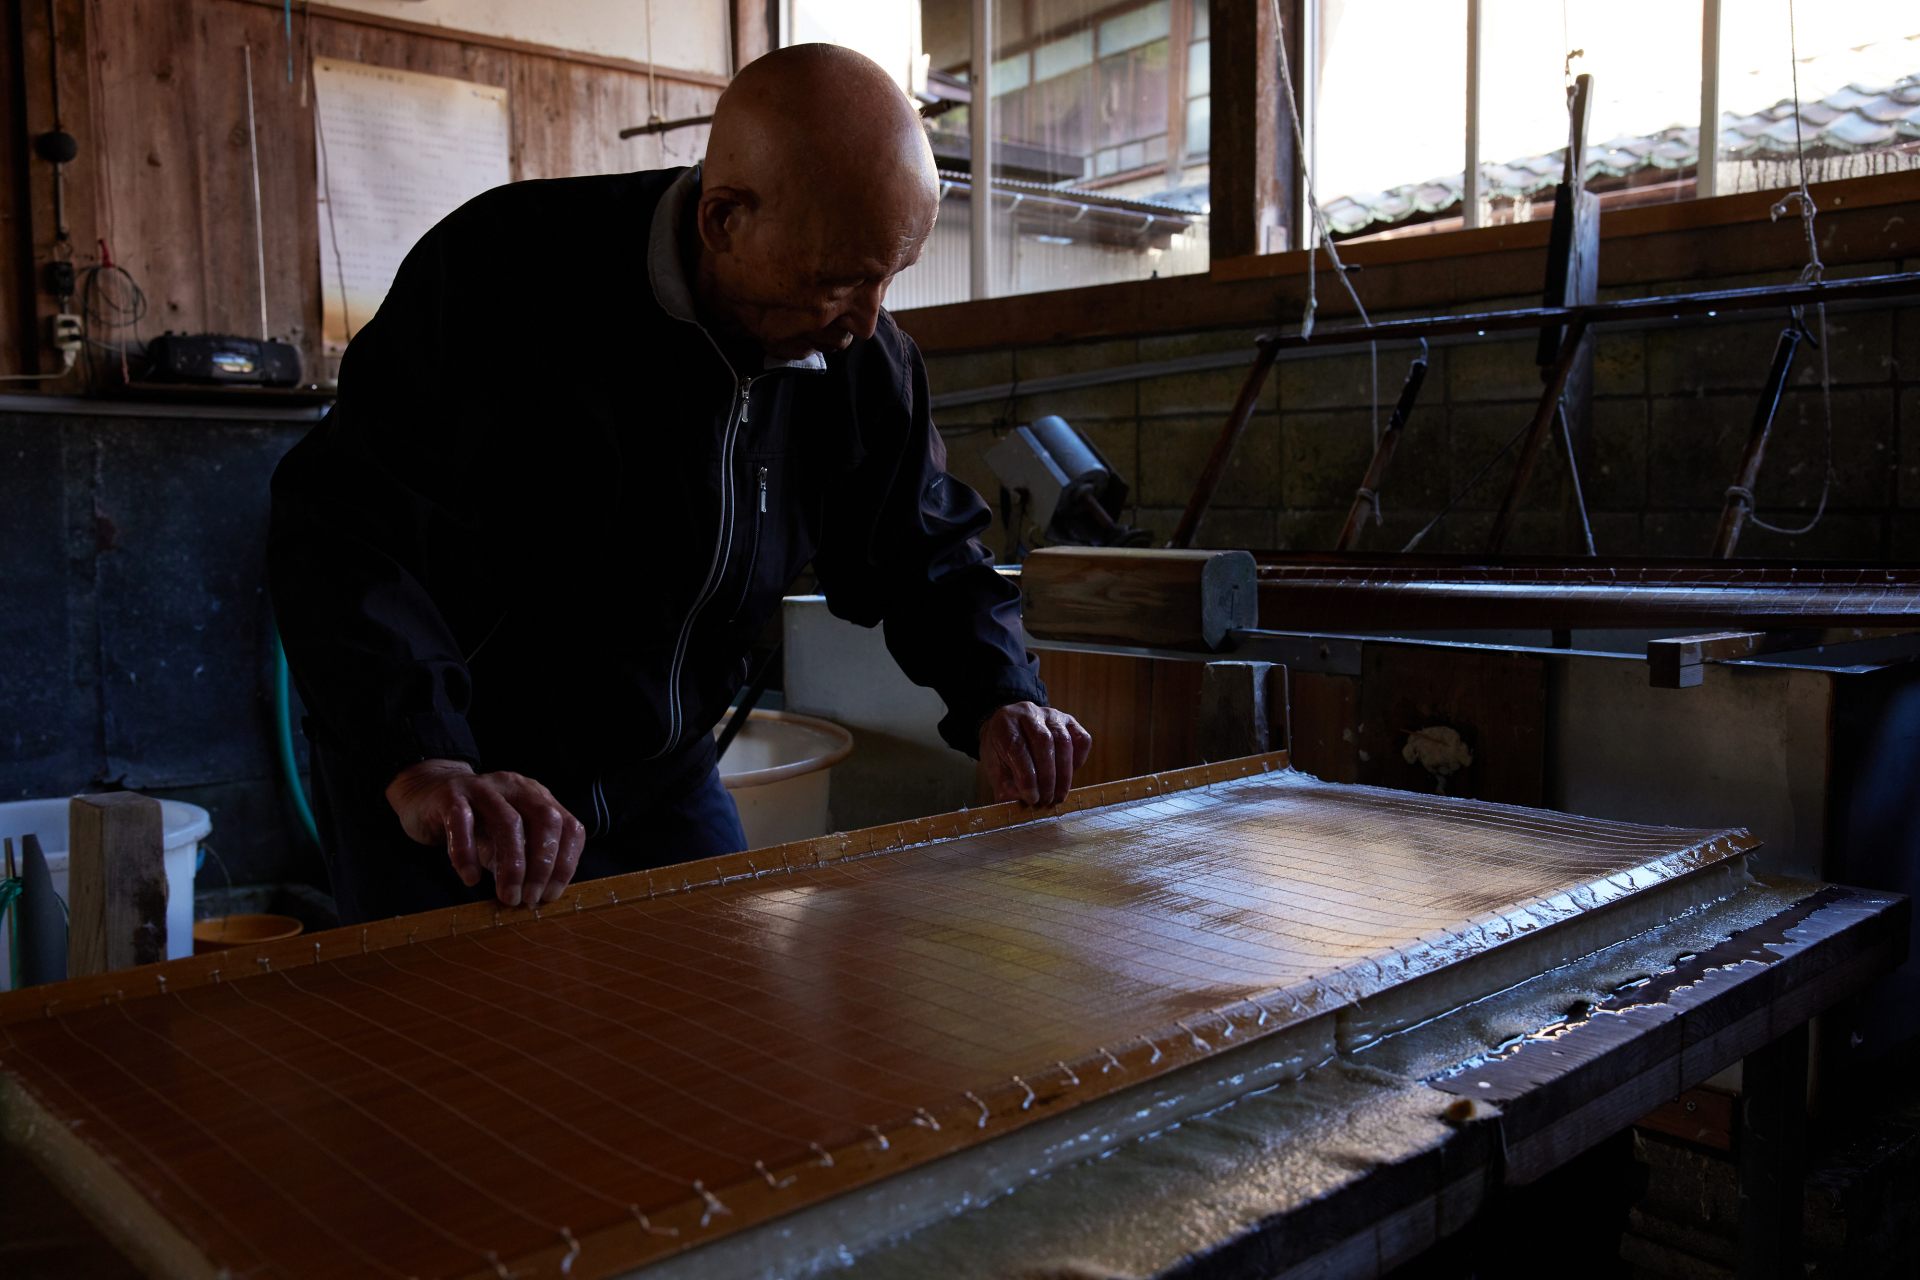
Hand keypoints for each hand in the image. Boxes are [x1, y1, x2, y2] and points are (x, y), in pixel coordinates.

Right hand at [385, 760, 585, 906]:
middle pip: (546, 820)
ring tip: (508, 896)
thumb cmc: (472, 823)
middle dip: (544, 865)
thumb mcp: (503, 842)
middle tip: (531, 899)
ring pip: (508, 822)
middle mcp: (516, 787)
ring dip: (513, 865)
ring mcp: (484, 787)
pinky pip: (461, 823)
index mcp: (537, 797)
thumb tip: (535, 897)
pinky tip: (470, 879)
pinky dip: (467, 854)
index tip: (552, 895)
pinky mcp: (451, 796)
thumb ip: (520, 861)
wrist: (424, 793)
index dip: (566, 862)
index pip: (568, 825)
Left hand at [981, 703, 1091, 806]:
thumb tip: (1020, 801)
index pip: (1017, 747)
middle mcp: (1028, 713)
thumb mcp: (995, 767)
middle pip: (1043, 742)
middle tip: (1047, 800)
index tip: (1032, 798)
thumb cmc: (1002, 752)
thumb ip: (1005, 784)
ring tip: (1058, 795)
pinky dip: (1079, 759)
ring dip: (1063, 773)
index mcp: (1005, 724)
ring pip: (1064, 741)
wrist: (1010, 730)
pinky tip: (1070, 775)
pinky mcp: (1069, 721)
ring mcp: (1051, 715)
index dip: (1027, 776)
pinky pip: (1081, 739)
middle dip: (1047, 777)